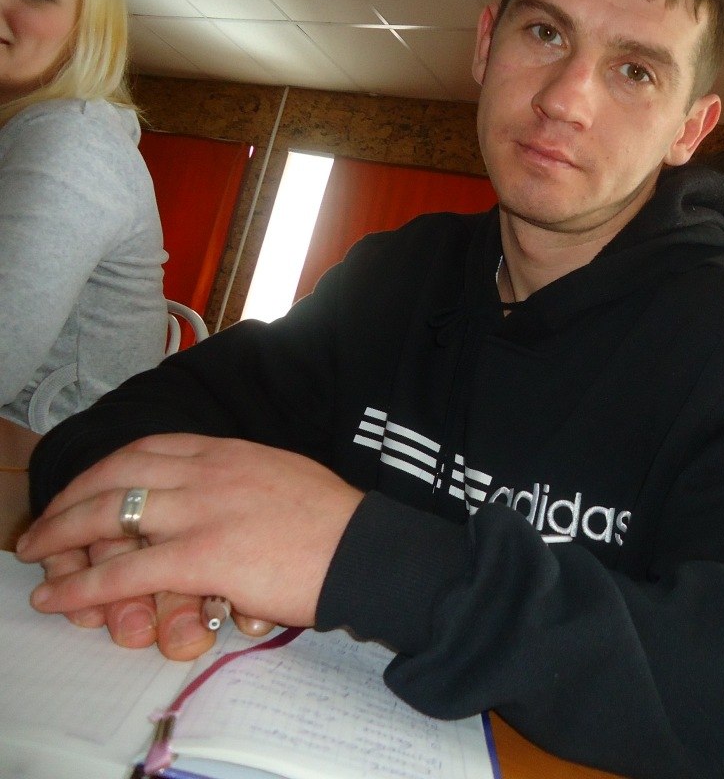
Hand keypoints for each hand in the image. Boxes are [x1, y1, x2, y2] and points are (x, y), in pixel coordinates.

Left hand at [15, 434, 362, 637]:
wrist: (366, 550)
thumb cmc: (338, 524)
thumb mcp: (287, 478)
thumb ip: (247, 480)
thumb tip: (228, 497)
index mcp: (232, 451)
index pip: (151, 447)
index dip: (108, 466)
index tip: (89, 484)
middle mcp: (210, 471)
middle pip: (119, 473)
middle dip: (72, 497)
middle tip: (47, 521)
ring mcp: (203, 511)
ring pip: (110, 514)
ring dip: (61, 534)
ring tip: (36, 553)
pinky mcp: (202, 557)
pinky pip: (125, 570)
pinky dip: (83, 584)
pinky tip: (60, 597)